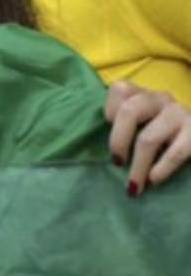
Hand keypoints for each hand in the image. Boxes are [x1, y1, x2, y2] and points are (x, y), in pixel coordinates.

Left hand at [105, 81, 190, 195]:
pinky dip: (162, 168)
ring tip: (134, 185)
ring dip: (138, 166)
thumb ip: (121, 126)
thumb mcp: (140, 122)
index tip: (108, 130)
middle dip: (118, 141)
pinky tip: (154, 180)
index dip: (109, 110)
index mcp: (142, 94)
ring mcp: (179, 113)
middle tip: (117, 163)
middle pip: (130, 111)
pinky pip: (176, 152)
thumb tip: (95, 151)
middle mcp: (160, 98)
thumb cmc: (160, 133)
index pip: (120, 89)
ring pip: (149, 138)